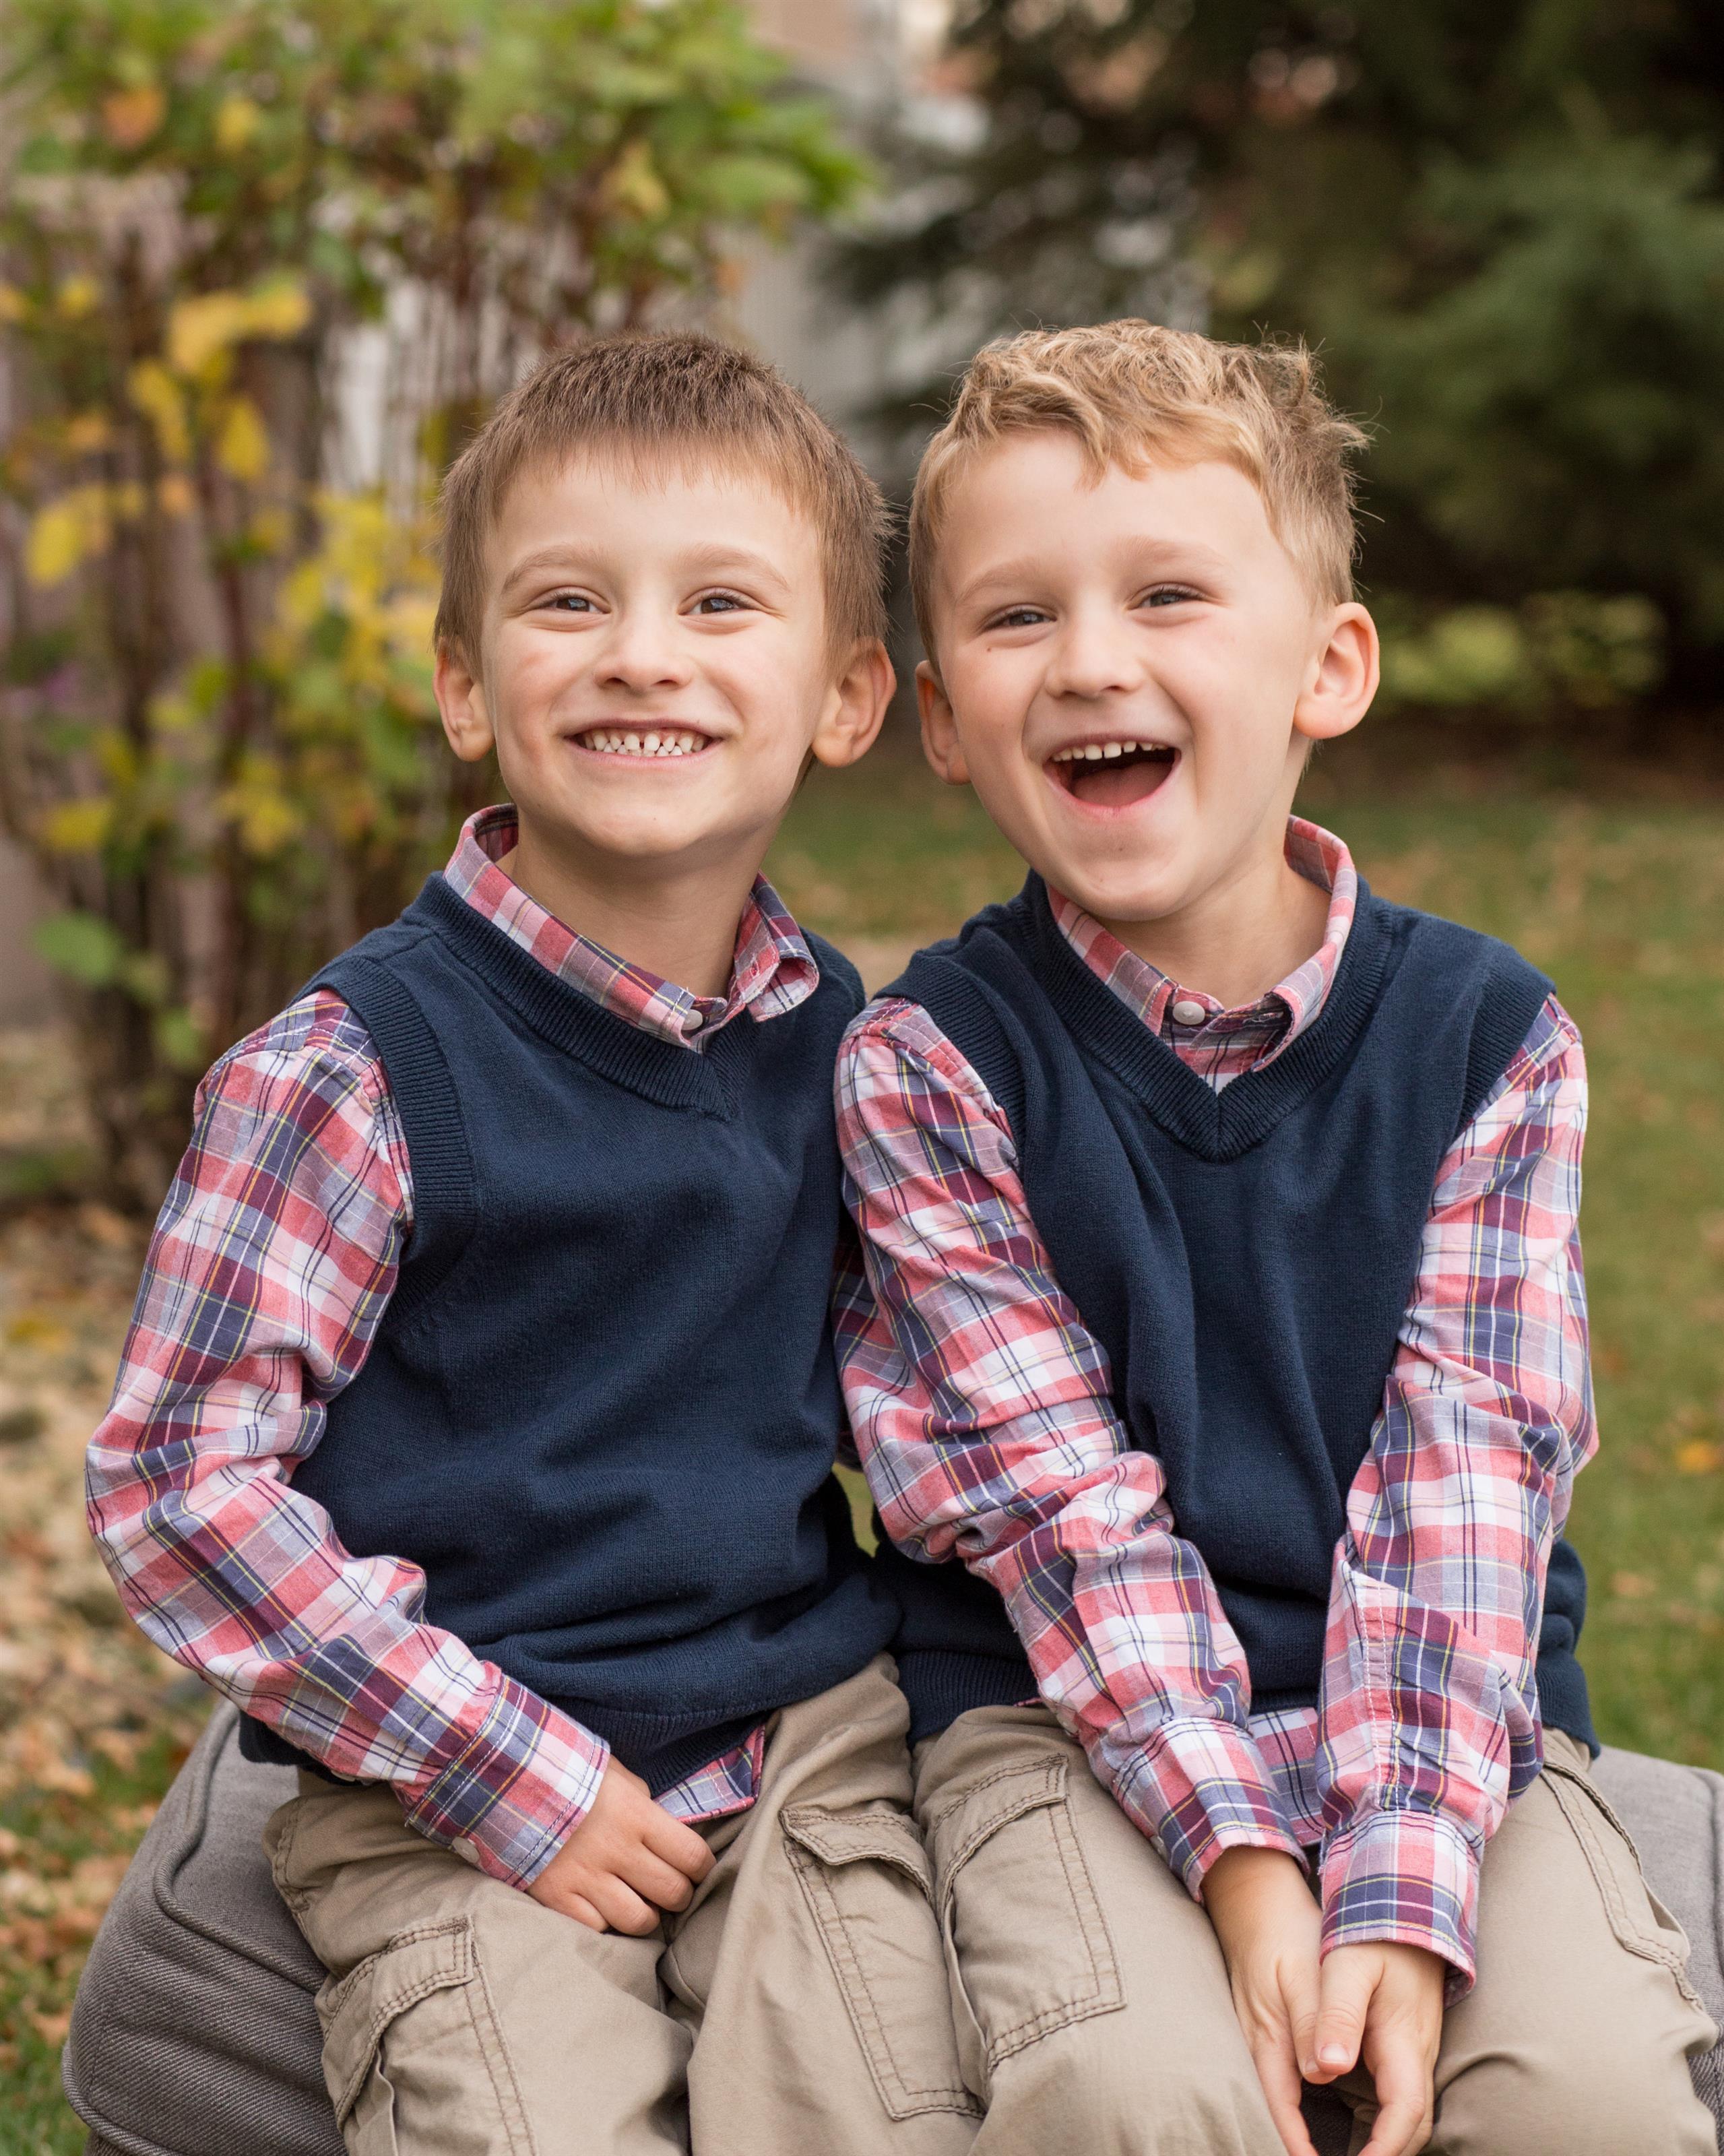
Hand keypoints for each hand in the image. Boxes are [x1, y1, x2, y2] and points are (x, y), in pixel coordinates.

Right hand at [527, 1757, 713, 1934]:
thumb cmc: (572, 1776)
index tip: (694, 1868)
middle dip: (678, 1895)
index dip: (702, 1868)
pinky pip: (597, 1929)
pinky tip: (599, 1904)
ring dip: (643, 1914)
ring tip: (634, 1900)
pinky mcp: (557, 1899)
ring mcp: (586, 1878)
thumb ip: (646, 1806)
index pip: (693, 1856)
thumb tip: (669, 1835)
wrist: (509, 1782)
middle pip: (673, 1894)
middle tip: (667, 1888)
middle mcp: (617, 1850)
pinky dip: (603, 1922)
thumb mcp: (618, 1778)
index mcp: (637, 1815)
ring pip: (639, 1921)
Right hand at [1203, 1846, 1323, 2155]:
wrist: (1252, 1891)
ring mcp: (1255, 2034)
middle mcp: (1257, 2043)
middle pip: (1270, 2113)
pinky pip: (1271, 2080)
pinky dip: (1286, 2108)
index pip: (1281, 2112)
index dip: (1296, 2148)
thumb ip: (1314, 2023)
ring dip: (1288, 2132)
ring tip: (1313, 2155)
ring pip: (1270, 2099)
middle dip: (1291, 2147)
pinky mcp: (1260, 2025)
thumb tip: (1324, 2073)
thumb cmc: (1283, 1929)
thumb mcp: (1303, 1973)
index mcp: (1269, 2036)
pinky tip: (1300, 2118)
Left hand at [1305, 1942, 1443, 2155]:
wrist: (1406, 1901)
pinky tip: (1364, 2132)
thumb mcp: (1346, 1967)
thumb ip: (1337, 2015)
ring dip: (1389, 2141)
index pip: (1404, 2113)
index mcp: (1403, 2041)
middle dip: (1388, 2154)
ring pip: (1411, 2112)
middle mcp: (1417, 2053)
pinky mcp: (1406, 2042)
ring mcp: (1416, 2049)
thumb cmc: (1373, 1932)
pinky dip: (1388, 2122)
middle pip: (1413, 2124)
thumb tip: (1327, 2068)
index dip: (1383, 2149)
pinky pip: (1403, 2095)